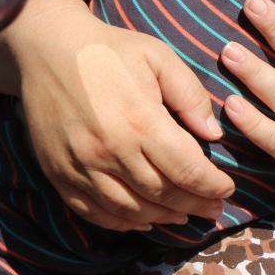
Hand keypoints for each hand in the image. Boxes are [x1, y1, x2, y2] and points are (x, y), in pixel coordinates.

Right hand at [15, 13, 235, 230]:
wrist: (47, 51)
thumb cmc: (110, 51)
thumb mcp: (159, 57)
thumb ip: (190, 95)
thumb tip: (213, 134)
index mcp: (139, 120)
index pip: (186, 169)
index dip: (211, 186)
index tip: (227, 190)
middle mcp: (109, 150)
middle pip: (161, 194)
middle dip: (194, 205)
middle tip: (214, 210)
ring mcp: (81, 167)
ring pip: (129, 210)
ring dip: (161, 218)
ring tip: (184, 217)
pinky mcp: (59, 175)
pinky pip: (93, 212)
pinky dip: (121, 223)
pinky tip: (142, 220)